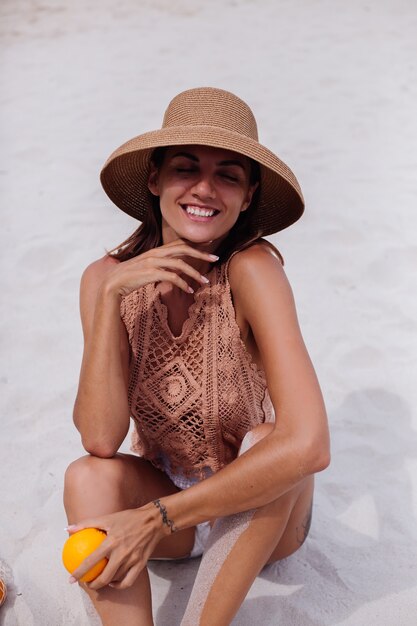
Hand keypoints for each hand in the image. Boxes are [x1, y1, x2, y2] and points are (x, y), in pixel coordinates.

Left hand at [67, 503, 164, 589]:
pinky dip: (119, 585)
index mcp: (112, 541)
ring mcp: (132, 560)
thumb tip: (68, 529)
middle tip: (87, 583)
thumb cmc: (129, 518)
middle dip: (93, 585)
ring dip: (105, 584)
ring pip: (115, 580)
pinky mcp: (141, 564)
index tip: (71, 579)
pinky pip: (128, 581)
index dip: (80, 572)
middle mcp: (122, 553)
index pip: (91, 560)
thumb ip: (87, 524)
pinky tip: (114, 582)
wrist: (154, 520)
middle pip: (104, 577)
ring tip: (98, 582)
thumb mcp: (108, 518)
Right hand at [102, 239, 218, 297]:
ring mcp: (153, 262)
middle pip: (184, 249)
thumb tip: (178, 270)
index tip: (209, 245)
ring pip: (180, 264)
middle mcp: (156, 253)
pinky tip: (189, 290)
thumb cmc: (130, 277)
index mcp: (156, 250)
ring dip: (195, 273)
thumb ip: (163, 266)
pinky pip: (172, 277)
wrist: (112, 283)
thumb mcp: (148, 268)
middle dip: (201, 253)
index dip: (195, 243)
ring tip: (205, 282)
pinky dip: (183, 283)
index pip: (179, 243)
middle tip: (215, 258)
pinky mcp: (150, 273)